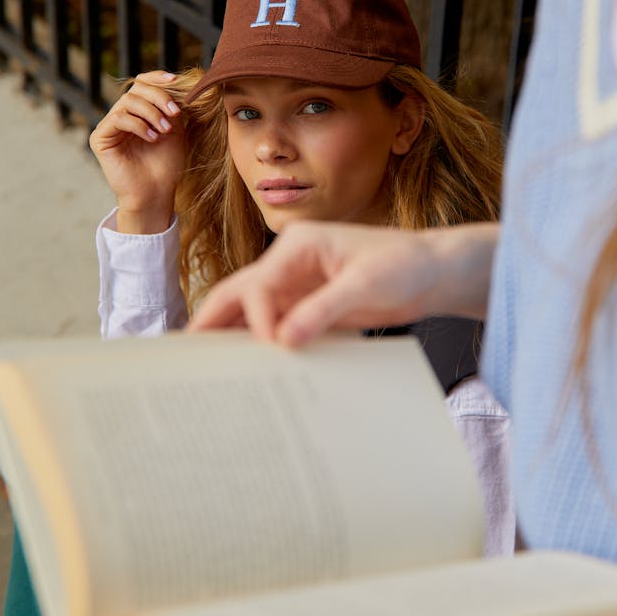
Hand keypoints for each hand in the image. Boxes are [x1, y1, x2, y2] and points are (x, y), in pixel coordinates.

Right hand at [89, 71, 185, 232]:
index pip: (142, 83)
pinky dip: (138, 125)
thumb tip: (179, 81)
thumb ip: (172, 106)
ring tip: (165, 130)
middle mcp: (121, 115)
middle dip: (159, 97)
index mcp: (138, 111)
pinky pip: (118, 118)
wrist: (156, 192)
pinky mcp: (100, 138)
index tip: (175, 80)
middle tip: (175, 113)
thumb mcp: (175, 129)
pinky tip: (152, 138)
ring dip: (151, 112)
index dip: (157, 78)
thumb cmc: (166, 164)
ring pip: (128, 102)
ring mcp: (109, 126)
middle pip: (136, 89)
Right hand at [187, 220, 497, 345]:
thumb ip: (325, 309)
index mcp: (299, 245)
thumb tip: (285, 340)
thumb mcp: (367, 285)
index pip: (259, 284)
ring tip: (203, 370)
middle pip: (239, 293)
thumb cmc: (405, 264)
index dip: (256, 317)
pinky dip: (260, 347)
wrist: (434, 273)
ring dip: (231, 338)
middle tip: (183, 356)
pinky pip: (277, 329)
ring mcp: (297, 287)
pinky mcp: (309, 309)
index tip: (270, 347)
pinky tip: (249, 371)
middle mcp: (290, 264)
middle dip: (212, 323)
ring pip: (251, 314)